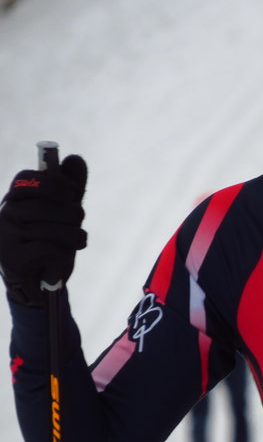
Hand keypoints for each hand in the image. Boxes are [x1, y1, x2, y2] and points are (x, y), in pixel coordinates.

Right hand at [0, 155, 87, 305]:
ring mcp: (6, 237)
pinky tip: (62, 259)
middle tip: (77, 225)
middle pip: (50, 205)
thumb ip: (71, 186)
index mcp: (15, 199)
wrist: (39, 283)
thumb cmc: (51, 241)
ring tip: (76, 243)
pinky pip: (50, 249)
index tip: (72, 193)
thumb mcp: (64, 211)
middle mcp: (6, 214)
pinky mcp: (13, 259)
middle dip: (74, 216)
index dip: (55, 183)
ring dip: (75, 237)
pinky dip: (64, 254)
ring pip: (55, 228)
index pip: (28, 178)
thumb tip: (76, 158)